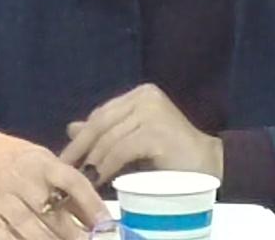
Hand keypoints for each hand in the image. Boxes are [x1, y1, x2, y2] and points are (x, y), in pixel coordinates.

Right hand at [0, 130, 109, 239]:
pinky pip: (2, 235)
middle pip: (50, 210)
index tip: (105, 222)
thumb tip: (96, 216)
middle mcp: (20, 179)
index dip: (90, 202)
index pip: (71, 180)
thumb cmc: (18, 161)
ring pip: (27, 226)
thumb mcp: (44, 163)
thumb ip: (67, 188)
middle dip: (72, 232)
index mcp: (41, 162)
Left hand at [59, 84, 222, 185]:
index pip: (103, 113)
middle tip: (65, 168)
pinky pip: (121, 150)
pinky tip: (97, 179)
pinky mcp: (156, 131)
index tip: (65, 156)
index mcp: (141, 94)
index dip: (82, 135)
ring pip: (109, 137)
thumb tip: (71, 128)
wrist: (209, 167)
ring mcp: (152, 111)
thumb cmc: (171, 156)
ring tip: (80, 179)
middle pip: (102, 122)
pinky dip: (106, 166)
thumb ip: (106, 134)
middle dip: (80, 147)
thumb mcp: (132, 142)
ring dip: (92, 161)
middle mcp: (146, 96)